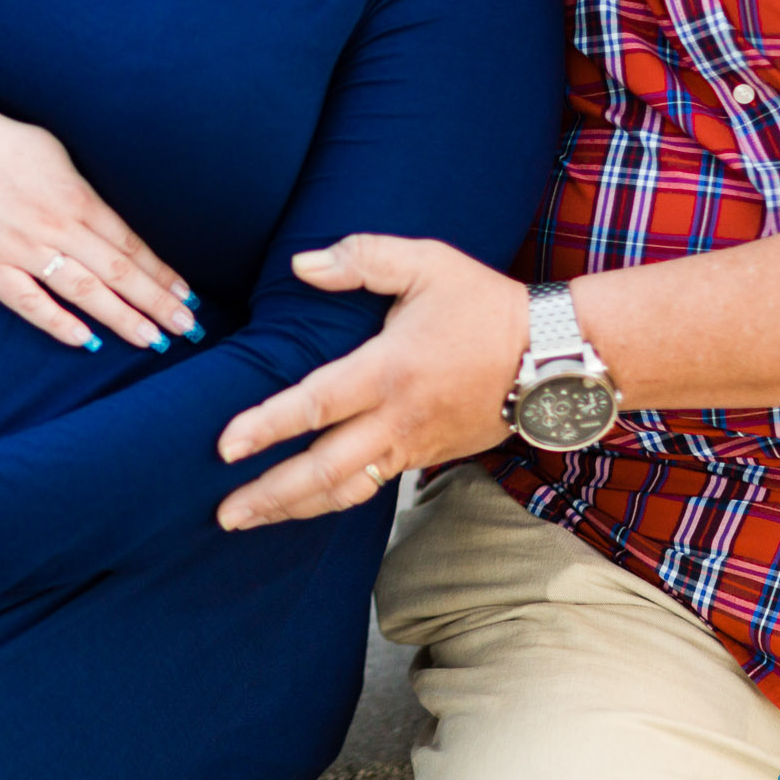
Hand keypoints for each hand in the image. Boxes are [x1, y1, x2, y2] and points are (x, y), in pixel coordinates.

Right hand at [0, 108, 200, 350]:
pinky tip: (87, 342)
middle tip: (185, 330)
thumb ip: (85, 192)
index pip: (131, 245)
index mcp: (78, 199)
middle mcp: (58, 227)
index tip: (186, 297)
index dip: (161, 274)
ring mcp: (24, 249)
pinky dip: (58, 323)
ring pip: (83, 291)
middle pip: (118, 272)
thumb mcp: (57, 154)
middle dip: (156, 303)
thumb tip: (107, 220)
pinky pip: (29, 301)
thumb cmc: (3, 144)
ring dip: (121, 317)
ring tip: (151, 340)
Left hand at [212, 234, 525, 529]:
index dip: (266, 426)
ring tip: (251, 520)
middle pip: (324, 471)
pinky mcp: (427, 458)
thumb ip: (361, 258)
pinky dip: (332, 501)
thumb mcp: (427, 262)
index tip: (225, 446)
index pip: (315, 404)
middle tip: (223, 514)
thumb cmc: (486, 305)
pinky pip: (372, 488)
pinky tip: (303, 505)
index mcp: (388, 369)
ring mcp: (413, 445)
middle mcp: (397, 417)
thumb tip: (301, 265)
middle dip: (270, 495)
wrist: (556, 356)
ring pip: (346, 492)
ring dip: (295, 509)